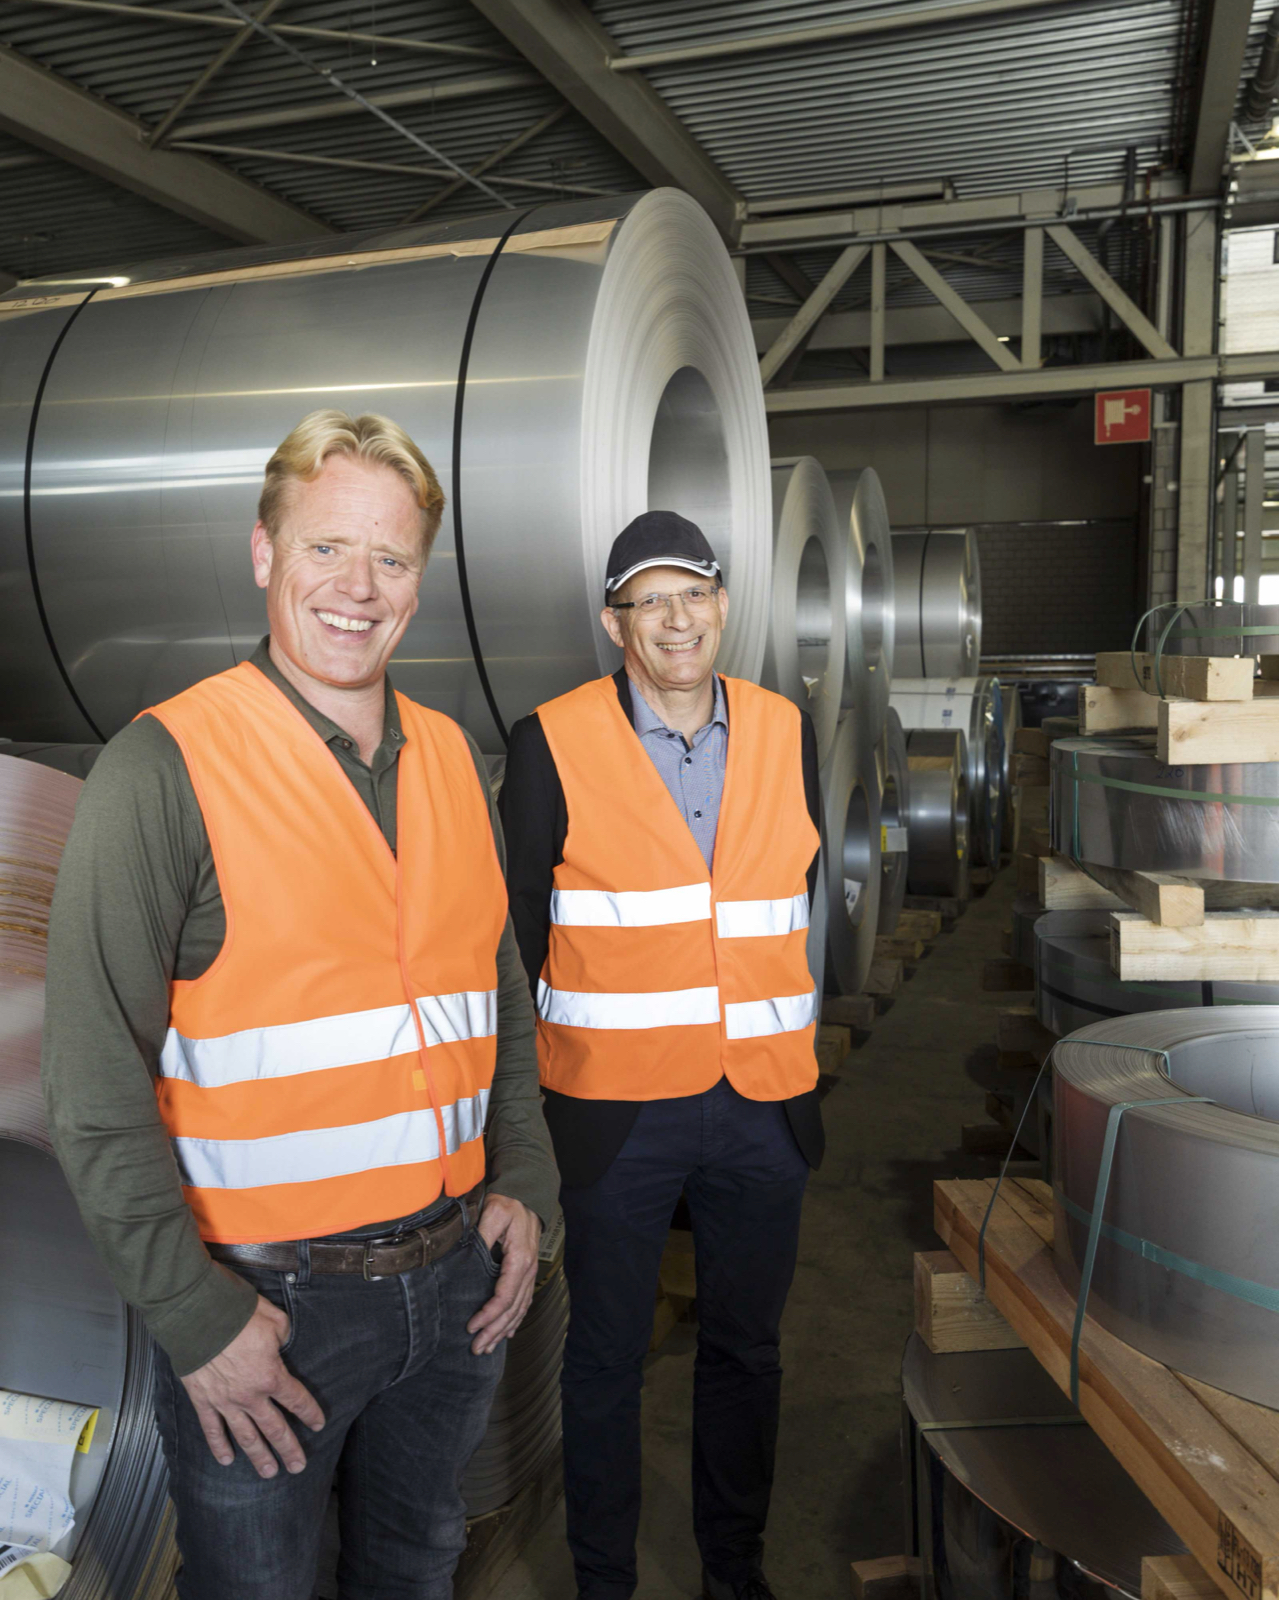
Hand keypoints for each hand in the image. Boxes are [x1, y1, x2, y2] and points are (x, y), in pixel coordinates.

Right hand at [179, 1294, 324, 1477]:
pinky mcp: (203, 1401)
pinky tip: (227, 1461)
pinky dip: (219, 1446)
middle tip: (298, 1467)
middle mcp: (250, 1396)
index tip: (319, 1425)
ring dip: (259, 1456)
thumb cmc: (237, 1315)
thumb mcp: (274, 1320)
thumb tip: (283, 1343)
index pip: (296, 1400)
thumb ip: (284, 1336)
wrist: (198, 1317)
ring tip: (269, 1473)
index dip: (310, 1413)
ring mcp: (225, 1402)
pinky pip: (212, 1429)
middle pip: (274, 1428)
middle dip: (289, 1449)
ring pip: (246, 1436)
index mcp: (271, 1376)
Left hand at [467, 1194, 541, 1355]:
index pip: (505, 1296)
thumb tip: (470, 1256)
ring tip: (488, 1347)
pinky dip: (515, 1320)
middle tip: (477, 1348)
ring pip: (519, 1309)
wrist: (526, 1195)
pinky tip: (508, 1332)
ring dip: (504, 1330)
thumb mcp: (494, 1213)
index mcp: (520, 1259)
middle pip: (512, 1309)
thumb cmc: (509, 1203)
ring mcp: (530, 1272)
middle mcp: (528, 1270)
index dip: (489, 1315)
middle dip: (494, 1331)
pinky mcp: (527, 1272)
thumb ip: (483, 1236)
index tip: (472, 1327)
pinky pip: (524, 1301)